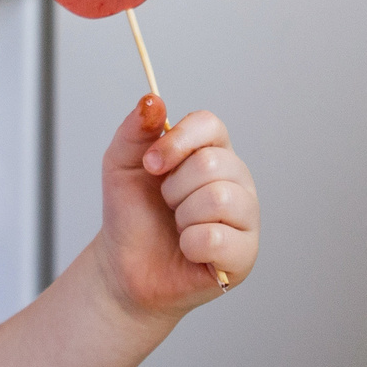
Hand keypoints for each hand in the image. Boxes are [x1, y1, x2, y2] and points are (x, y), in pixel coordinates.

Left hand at [95, 95, 257, 318]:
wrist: (124, 266)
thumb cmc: (131, 215)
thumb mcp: (121, 164)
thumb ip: (135, 129)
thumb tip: (153, 100)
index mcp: (212, 152)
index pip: (210, 124)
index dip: (176, 141)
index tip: (151, 164)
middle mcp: (237, 180)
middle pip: (212, 163)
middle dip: (173, 188)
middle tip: (166, 204)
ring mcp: (245, 217)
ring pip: (220, 198)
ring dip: (182, 216)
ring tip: (179, 227)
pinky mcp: (245, 254)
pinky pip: (218, 238)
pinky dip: (190, 245)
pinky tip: (188, 250)